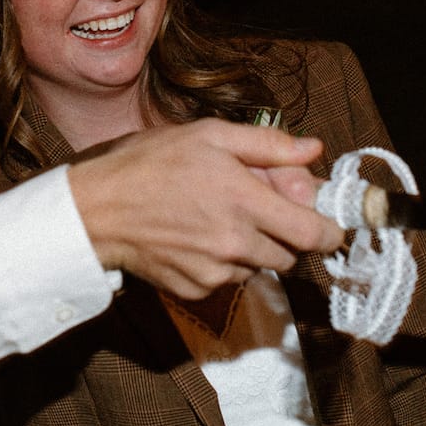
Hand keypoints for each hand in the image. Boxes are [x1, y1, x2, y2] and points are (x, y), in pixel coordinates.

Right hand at [68, 119, 345, 299]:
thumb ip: (268, 145)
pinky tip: (197, 238)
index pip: (314, 234)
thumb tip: (314, 149)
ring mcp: (216, 272)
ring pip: (259, 267)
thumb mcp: (209, 135)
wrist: (96, 210)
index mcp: (246, 202)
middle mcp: (236, 244)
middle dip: (285, 235)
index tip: (326, 224)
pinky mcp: (196, 290)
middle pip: (291, 255)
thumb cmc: (149, 164)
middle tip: (259, 210)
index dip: (329, 231)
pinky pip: (228, 280)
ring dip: (253, 248)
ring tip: (219, 219)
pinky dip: (223, 263)